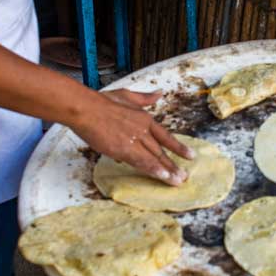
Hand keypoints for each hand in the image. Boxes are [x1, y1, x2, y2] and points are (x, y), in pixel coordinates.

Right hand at [72, 89, 193, 184]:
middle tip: (184, 177)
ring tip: (177, 181)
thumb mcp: (127, 95)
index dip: (178, 147)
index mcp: (144, 118)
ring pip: (154, 158)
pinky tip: (162, 177)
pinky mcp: (123, 149)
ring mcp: (134, 140)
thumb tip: (159, 93)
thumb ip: (144, 98)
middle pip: (161, 150)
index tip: (190, 155)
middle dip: (173, 164)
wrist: (86, 108)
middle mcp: (143, 130)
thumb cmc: (101, 102)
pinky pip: (141, 162)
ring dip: (167, 171)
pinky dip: (152, 169)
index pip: (165, 136)